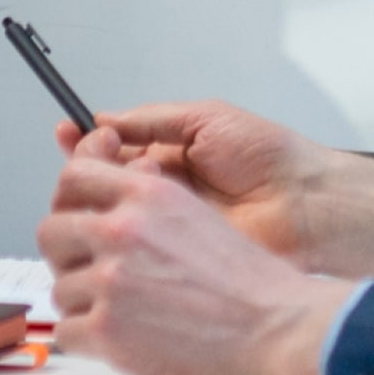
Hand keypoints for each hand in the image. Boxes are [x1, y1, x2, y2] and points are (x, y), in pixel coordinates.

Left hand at [43, 122, 357, 374]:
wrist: (274, 330)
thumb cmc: (251, 284)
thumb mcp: (199, 215)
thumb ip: (153, 197)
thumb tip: (126, 179)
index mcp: (148, 196)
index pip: (75, 175)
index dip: (68, 191)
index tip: (72, 200)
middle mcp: (123, 230)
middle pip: (52, 229)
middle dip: (66, 251)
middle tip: (87, 267)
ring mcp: (110, 279)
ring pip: (59, 287)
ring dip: (81, 301)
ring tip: (117, 311)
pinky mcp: (106, 328)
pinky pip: (66, 332)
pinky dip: (86, 340)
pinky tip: (116, 339)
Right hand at [60, 99, 373, 277]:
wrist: (307, 204)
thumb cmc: (271, 157)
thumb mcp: (206, 119)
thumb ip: (152, 120)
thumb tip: (105, 119)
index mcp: (172, 154)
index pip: (114, 150)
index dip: (87, 143)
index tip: (66, 131)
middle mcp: (165, 190)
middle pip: (104, 184)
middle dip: (86, 168)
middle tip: (91, 156)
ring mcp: (166, 225)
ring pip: (112, 215)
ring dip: (103, 197)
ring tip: (121, 181)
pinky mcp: (174, 255)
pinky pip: (135, 246)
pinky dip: (122, 233)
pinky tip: (124, 216)